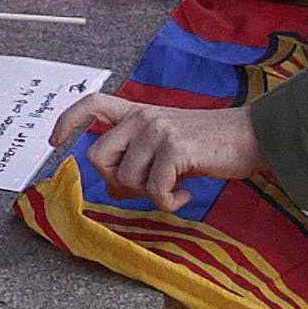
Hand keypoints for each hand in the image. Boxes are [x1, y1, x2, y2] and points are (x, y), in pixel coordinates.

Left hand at [52, 91, 270, 211]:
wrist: (252, 137)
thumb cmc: (210, 147)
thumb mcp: (167, 147)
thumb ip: (138, 159)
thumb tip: (113, 189)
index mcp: (139, 112)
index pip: (93, 104)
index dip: (69, 122)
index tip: (56, 142)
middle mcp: (144, 116)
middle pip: (98, 157)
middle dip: (115, 182)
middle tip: (147, 188)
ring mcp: (158, 130)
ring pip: (125, 179)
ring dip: (148, 194)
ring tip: (175, 188)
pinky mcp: (175, 148)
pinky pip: (154, 190)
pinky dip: (169, 203)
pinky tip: (187, 196)